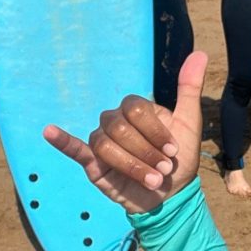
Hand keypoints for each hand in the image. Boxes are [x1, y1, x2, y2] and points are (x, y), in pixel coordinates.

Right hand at [43, 51, 207, 213]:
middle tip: (163, 170)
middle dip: (145, 152)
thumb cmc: (178, 160)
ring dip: (132, 165)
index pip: (135, 109)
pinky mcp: (92, 163)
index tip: (173, 151)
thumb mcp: (189, 124)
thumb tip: (201, 54)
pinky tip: (49, 132)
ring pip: (106, 145)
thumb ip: (189, 89)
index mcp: (136, 110)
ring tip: (151, 180)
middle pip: (120, 128)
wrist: (171, 197)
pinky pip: (74, 148)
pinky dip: (61, 140)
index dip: (155, 131)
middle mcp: (116, 122)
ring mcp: (102, 141)